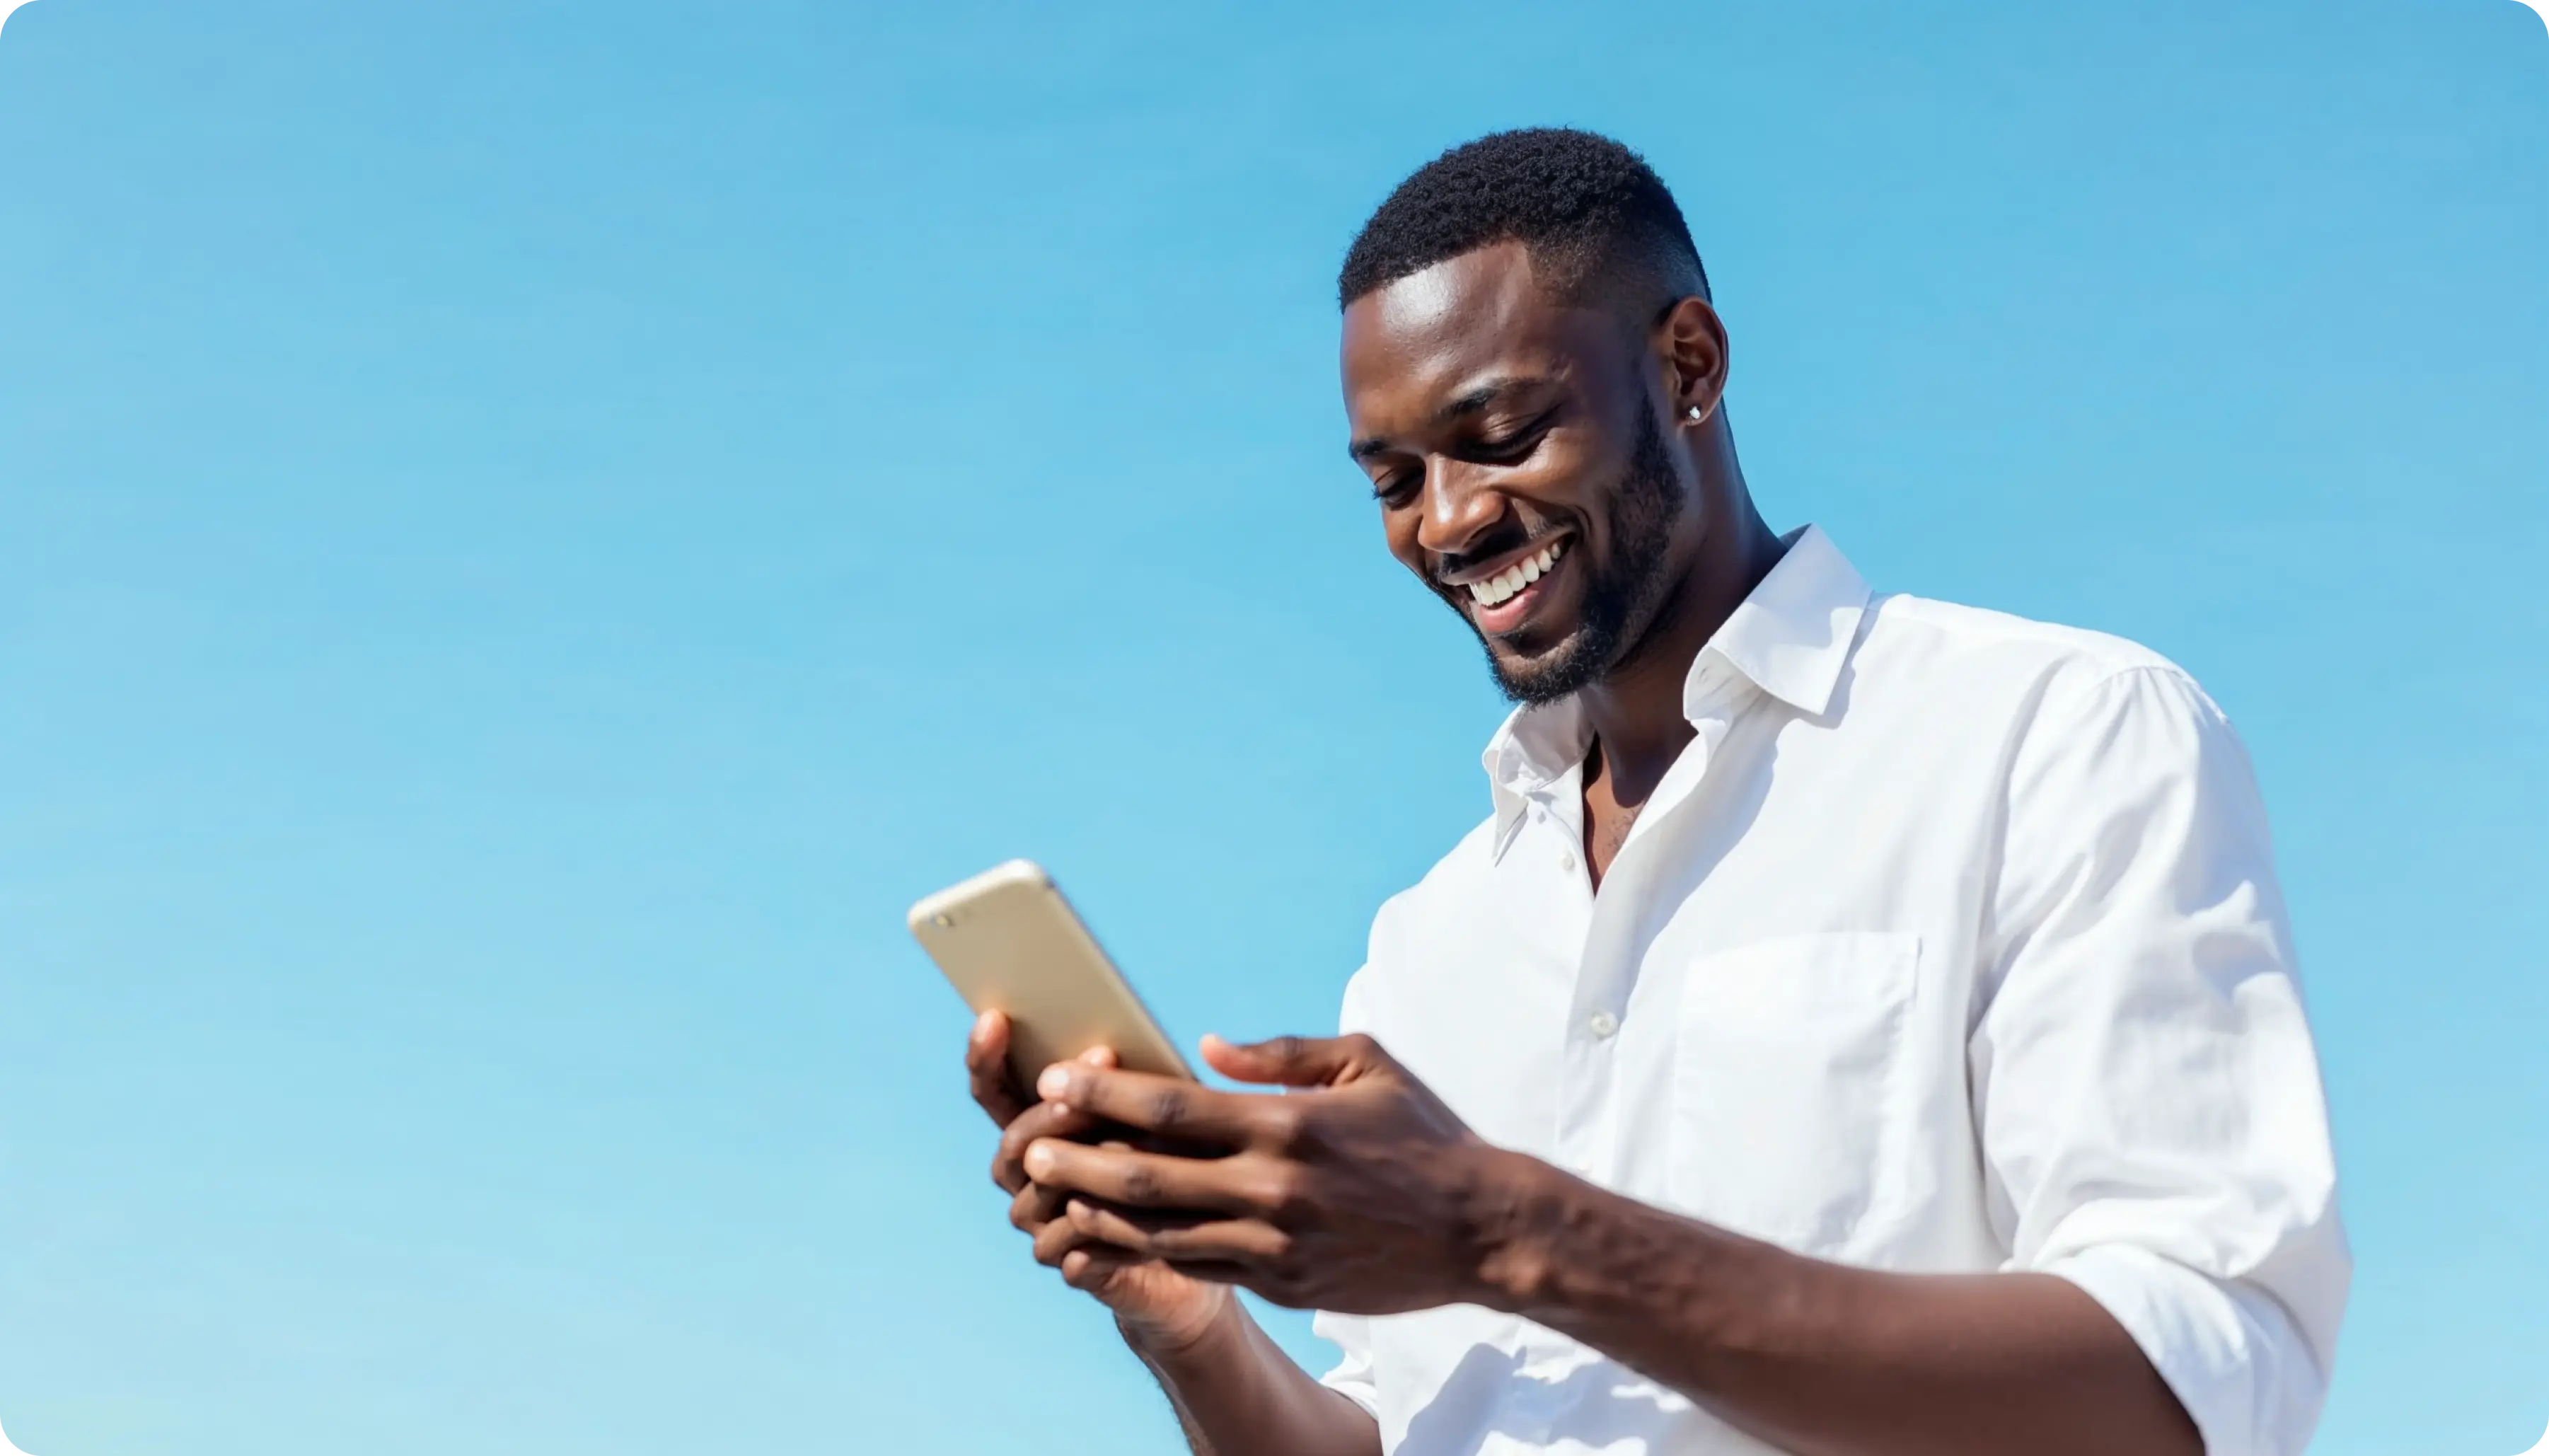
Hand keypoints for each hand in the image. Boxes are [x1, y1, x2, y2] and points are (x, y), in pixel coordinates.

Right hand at [966, 1011, 1233, 1349]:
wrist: (1205, 1243)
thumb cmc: (1181, 1158)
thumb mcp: (1157, 1108)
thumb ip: (1125, 1080)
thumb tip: (1109, 1045)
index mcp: (1036, 1129)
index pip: (994, 1090)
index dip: (988, 1057)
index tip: (995, 1017)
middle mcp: (1026, 1178)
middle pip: (1014, 1141)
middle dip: (1050, 1111)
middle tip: (1086, 1081)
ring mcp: (1043, 1225)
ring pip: (1040, 1192)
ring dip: (1084, 1165)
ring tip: (1131, 1144)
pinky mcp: (1073, 1267)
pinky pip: (1068, 1246)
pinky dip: (1095, 1225)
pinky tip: (1123, 1213)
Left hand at [1023, 1032, 1508, 1314]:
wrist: (1481, 1231)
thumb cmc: (1424, 1135)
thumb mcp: (1365, 1065)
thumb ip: (1284, 1053)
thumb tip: (1210, 1044)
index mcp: (1288, 1122)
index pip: (1172, 1105)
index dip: (1105, 1093)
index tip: (1057, 1079)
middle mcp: (1274, 1185)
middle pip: (1149, 1175)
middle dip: (1080, 1160)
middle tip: (1031, 1147)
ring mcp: (1275, 1242)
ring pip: (1161, 1231)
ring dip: (1098, 1214)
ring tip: (1053, 1196)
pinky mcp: (1282, 1283)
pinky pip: (1197, 1266)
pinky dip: (1145, 1253)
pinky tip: (1109, 1238)